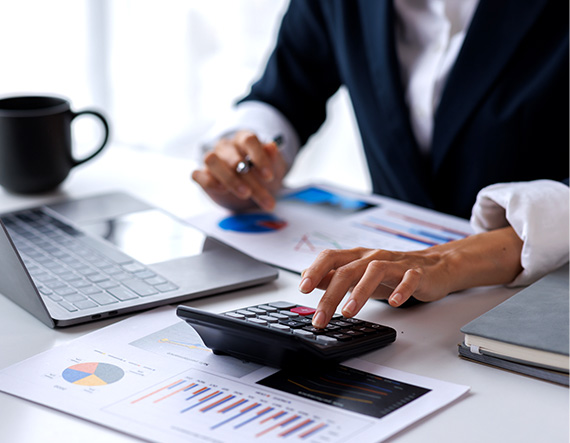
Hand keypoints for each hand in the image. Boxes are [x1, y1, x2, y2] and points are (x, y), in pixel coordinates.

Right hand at [192, 131, 286, 210]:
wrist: (253, 192)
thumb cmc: (263, 176)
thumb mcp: (274, 168)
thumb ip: (274, 157)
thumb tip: (271, 146)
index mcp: (244, 139)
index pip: (249, 140)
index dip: (259, 157)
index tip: (269, 177)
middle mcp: (226, 147)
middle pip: (234, 158)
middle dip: (251, 180)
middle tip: (263, 197)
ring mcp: (212, 159)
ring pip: (211, 160)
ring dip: (230, 179)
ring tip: (245, 193)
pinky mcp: (202, 175)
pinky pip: (197, 174)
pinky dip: (209, 182)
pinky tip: (223, 190)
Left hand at [299, 227, 523, 327]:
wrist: (435, 266)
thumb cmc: (393, 272)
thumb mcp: (360, 274)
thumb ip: (334, 276)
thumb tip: (308, 278)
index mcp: (358, 257)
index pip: (331, 257)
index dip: (316, 270)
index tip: (303, 289)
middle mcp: (373, 257)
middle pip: (348, 270)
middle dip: (331, 295)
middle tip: (321, 318)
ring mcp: (396, 264)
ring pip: (374, 271)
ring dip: (360, 291)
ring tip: (349, 312)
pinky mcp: (417, 273)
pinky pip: (409, 278)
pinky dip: (401, 290)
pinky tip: (394, 303)